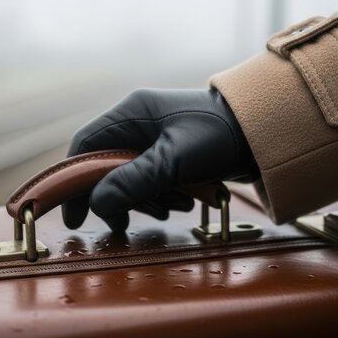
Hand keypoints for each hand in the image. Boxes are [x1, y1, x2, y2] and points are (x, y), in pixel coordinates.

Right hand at [63, 88, 258, 231]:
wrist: (264, 132)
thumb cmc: (220, 135)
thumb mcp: (175, 160)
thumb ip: (134, 182)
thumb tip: (98, 204)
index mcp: (131, 113)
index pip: (86, 146)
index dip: (73, 180)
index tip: (74, 214)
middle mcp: (137, 125)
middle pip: (105, 168)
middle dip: (118, 197)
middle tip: (125, 223)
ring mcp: (153, 141)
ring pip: (128, 179)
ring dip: (144, 200)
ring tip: (169, 208)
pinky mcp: (169, 156)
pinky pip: (150, 182)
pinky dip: (160, 196)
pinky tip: (181, 202)